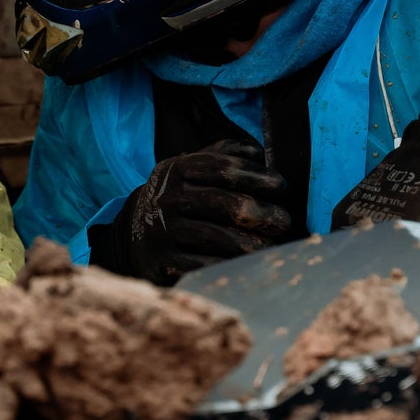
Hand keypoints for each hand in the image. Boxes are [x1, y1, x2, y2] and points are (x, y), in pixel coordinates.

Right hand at [91, 139, 295, 285]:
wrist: (134, 232)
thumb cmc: (179, 198)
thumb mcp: (190, 169)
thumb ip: (222, 156)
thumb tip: (259, 152)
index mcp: (177, 170)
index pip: (221, 168)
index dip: (255, 176)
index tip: (281, 186)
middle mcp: (167, 197)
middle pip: (223, 203)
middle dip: (261, 213)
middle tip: (285, 222)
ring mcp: (162, 229)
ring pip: (216, 236)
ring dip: (251, 244)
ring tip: (273, 248)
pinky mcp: (161, 259)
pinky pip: (201, 264)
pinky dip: (229, 265)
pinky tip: (248, 267)